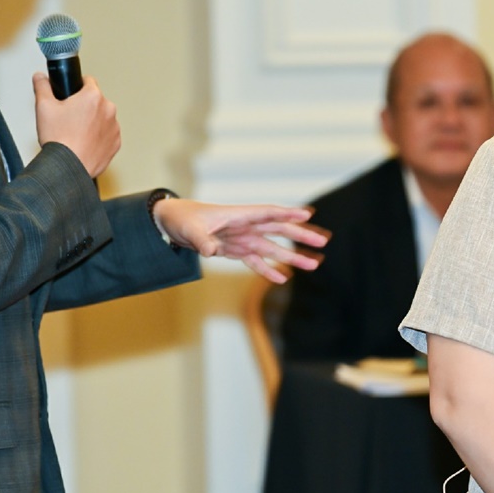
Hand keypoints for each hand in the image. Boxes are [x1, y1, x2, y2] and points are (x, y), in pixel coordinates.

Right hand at [33, 73, 119, 177]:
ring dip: (92, 121)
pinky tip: (84, 142)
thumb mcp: (43, 106)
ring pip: (102, 118)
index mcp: (93, 96)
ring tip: (75, 132)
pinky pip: (107, 135)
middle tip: (68, 117)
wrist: (69, 167)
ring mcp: (114, 127)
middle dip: (84, 106)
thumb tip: (40, 77)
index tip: (71, 94)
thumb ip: (42, 86)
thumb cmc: (59, 139)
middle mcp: (108, 110)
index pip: (88, 81)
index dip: (77, 86)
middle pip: (95, 101)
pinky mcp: (116, 143)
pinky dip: (98, 137)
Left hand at [152, 198, 329, 281]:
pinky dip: (268, 270)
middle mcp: (245, 227)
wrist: (171, 223)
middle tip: (323, 242)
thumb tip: (211, 251)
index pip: (268, 213)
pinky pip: (256, 261)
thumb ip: (203, 240)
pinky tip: (282, 279)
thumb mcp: (190, 229)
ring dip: (292, 256)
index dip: (288, 213)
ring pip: (273, 248)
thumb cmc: (182, 219)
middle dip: (301, 236)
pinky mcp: (235, 251)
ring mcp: (242, 239)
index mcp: (238, 215)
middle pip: (279, 230)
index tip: (307, 214)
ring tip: (313, 265)